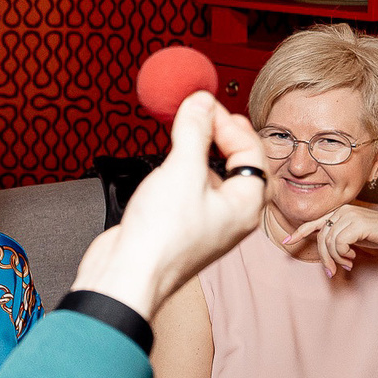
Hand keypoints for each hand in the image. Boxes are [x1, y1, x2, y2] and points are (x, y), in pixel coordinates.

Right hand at [71, 92, 266, 321]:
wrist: (126, 275)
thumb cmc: (161, 239)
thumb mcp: (181, 171)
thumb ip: (194, 132)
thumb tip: (201, 102)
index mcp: (245, 205)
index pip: (252, 151)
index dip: (229, 123)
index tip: (204, 105)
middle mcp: (231, 215)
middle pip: (237, 163)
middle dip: (219, 134)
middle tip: (199, 113)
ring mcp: (206, 221)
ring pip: (212, 175)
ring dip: (198, 150)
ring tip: (182, 132)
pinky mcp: (180, 225)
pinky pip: (190, 187)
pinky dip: (181, 168)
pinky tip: (165, 162)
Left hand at [282, 205, 377, 277]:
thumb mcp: (355, 237)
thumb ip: (339, 238)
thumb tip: (324, 252)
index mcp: (340, 213)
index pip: (314, 223)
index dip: (299, 233)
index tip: (286, 242)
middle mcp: (342, 211)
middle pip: (321, 237)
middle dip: (324, 257)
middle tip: (332, 272)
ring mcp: (349, 215)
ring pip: (328, 242)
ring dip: (336, 258)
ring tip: (348, 264)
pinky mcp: (356, 223)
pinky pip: (339, 244)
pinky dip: (343, 255)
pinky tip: (353, 258)